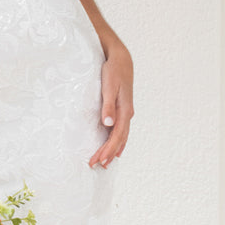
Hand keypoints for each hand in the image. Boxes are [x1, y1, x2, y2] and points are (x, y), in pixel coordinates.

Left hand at [90, 41, 133, 168]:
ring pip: (122, 136)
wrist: (121, 59)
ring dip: (113, 149)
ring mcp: (126, 112)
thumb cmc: (113, 72)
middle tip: (97, 165)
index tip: (98, 160)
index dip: (107, 150)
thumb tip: (108, 125)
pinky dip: (117, 141)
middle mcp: (127, 114)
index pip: (116, 136)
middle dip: (108, 153)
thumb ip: (108, 107)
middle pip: (119, 139)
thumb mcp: (109, 87)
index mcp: (125, 111)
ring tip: (105, 161)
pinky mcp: (123, 109)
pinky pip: (121, 130)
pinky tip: (114, 147)